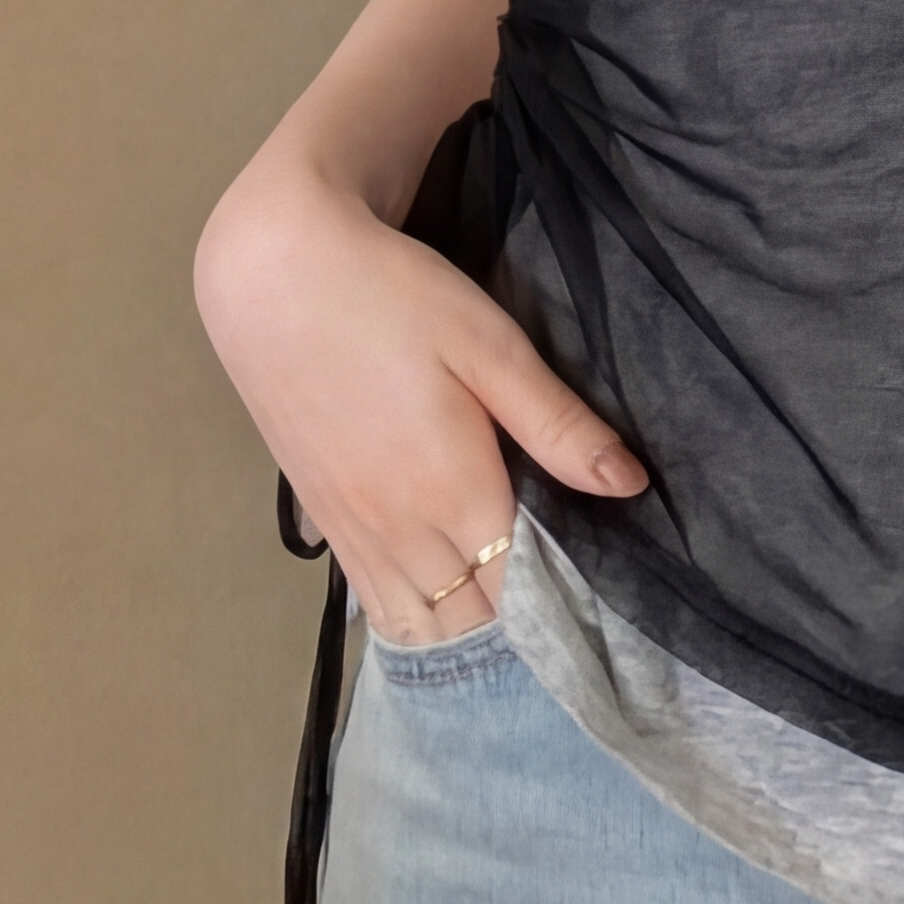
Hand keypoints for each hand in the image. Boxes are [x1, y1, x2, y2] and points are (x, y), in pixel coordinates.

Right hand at [192, 154, 644, 642]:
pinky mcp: (321, 517)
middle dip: (516, 626)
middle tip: (562, 608)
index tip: (599, 603)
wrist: (273, 274)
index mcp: (453, 491)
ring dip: (461, 629)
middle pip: (469, 621)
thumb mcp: (489, 345)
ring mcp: (351, 530)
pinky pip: (371, 599)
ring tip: (503, 611)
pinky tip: (438, 598)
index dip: (561, 609)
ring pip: (415, 625)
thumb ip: (557, 425)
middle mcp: (399, 529)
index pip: (518, 593)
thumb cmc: (392, 296)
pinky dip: (411, 616)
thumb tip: (630, 484)